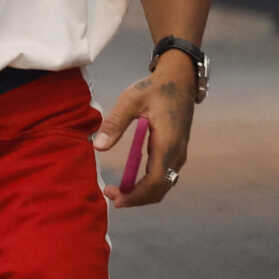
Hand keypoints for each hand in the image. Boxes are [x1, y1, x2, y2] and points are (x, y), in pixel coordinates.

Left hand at [93, 61, 196, 207]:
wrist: (181, 80)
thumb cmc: (155, 88)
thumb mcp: (131, 100)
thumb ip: (115, 123)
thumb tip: (98, 146)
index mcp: (167, 143)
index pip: (155, 182)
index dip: (136, 195)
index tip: (115, 198)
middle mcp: (176, 153)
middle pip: (160, 189)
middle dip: (136, 198)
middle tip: (111, 196)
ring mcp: (179, 154)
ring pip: (163, 186)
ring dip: (141, 194)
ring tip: (117, 190)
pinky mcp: (176, 152)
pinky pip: (164, 177)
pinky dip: (148, 186)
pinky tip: (130, 182)